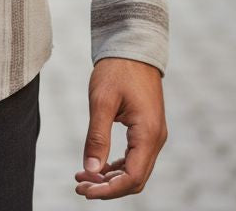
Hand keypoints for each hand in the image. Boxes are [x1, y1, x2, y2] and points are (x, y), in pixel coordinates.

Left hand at [74, 57, 167, 197]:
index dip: (108, 190)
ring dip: (111, 179)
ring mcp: (154, 135)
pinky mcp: (147, 130)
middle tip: (79, 186)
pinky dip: (117, 167)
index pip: (133, 177)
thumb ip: (97, 137)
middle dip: (108, 188)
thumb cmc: (117, 69)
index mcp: (148, 133)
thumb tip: (90, 171)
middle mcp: (156, 138)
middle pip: (135, 179)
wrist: (133, 46)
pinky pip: (135, 158)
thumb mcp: (102, 101)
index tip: (84, 190)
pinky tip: (97, 167)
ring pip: (136, 171)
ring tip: (83, 178)